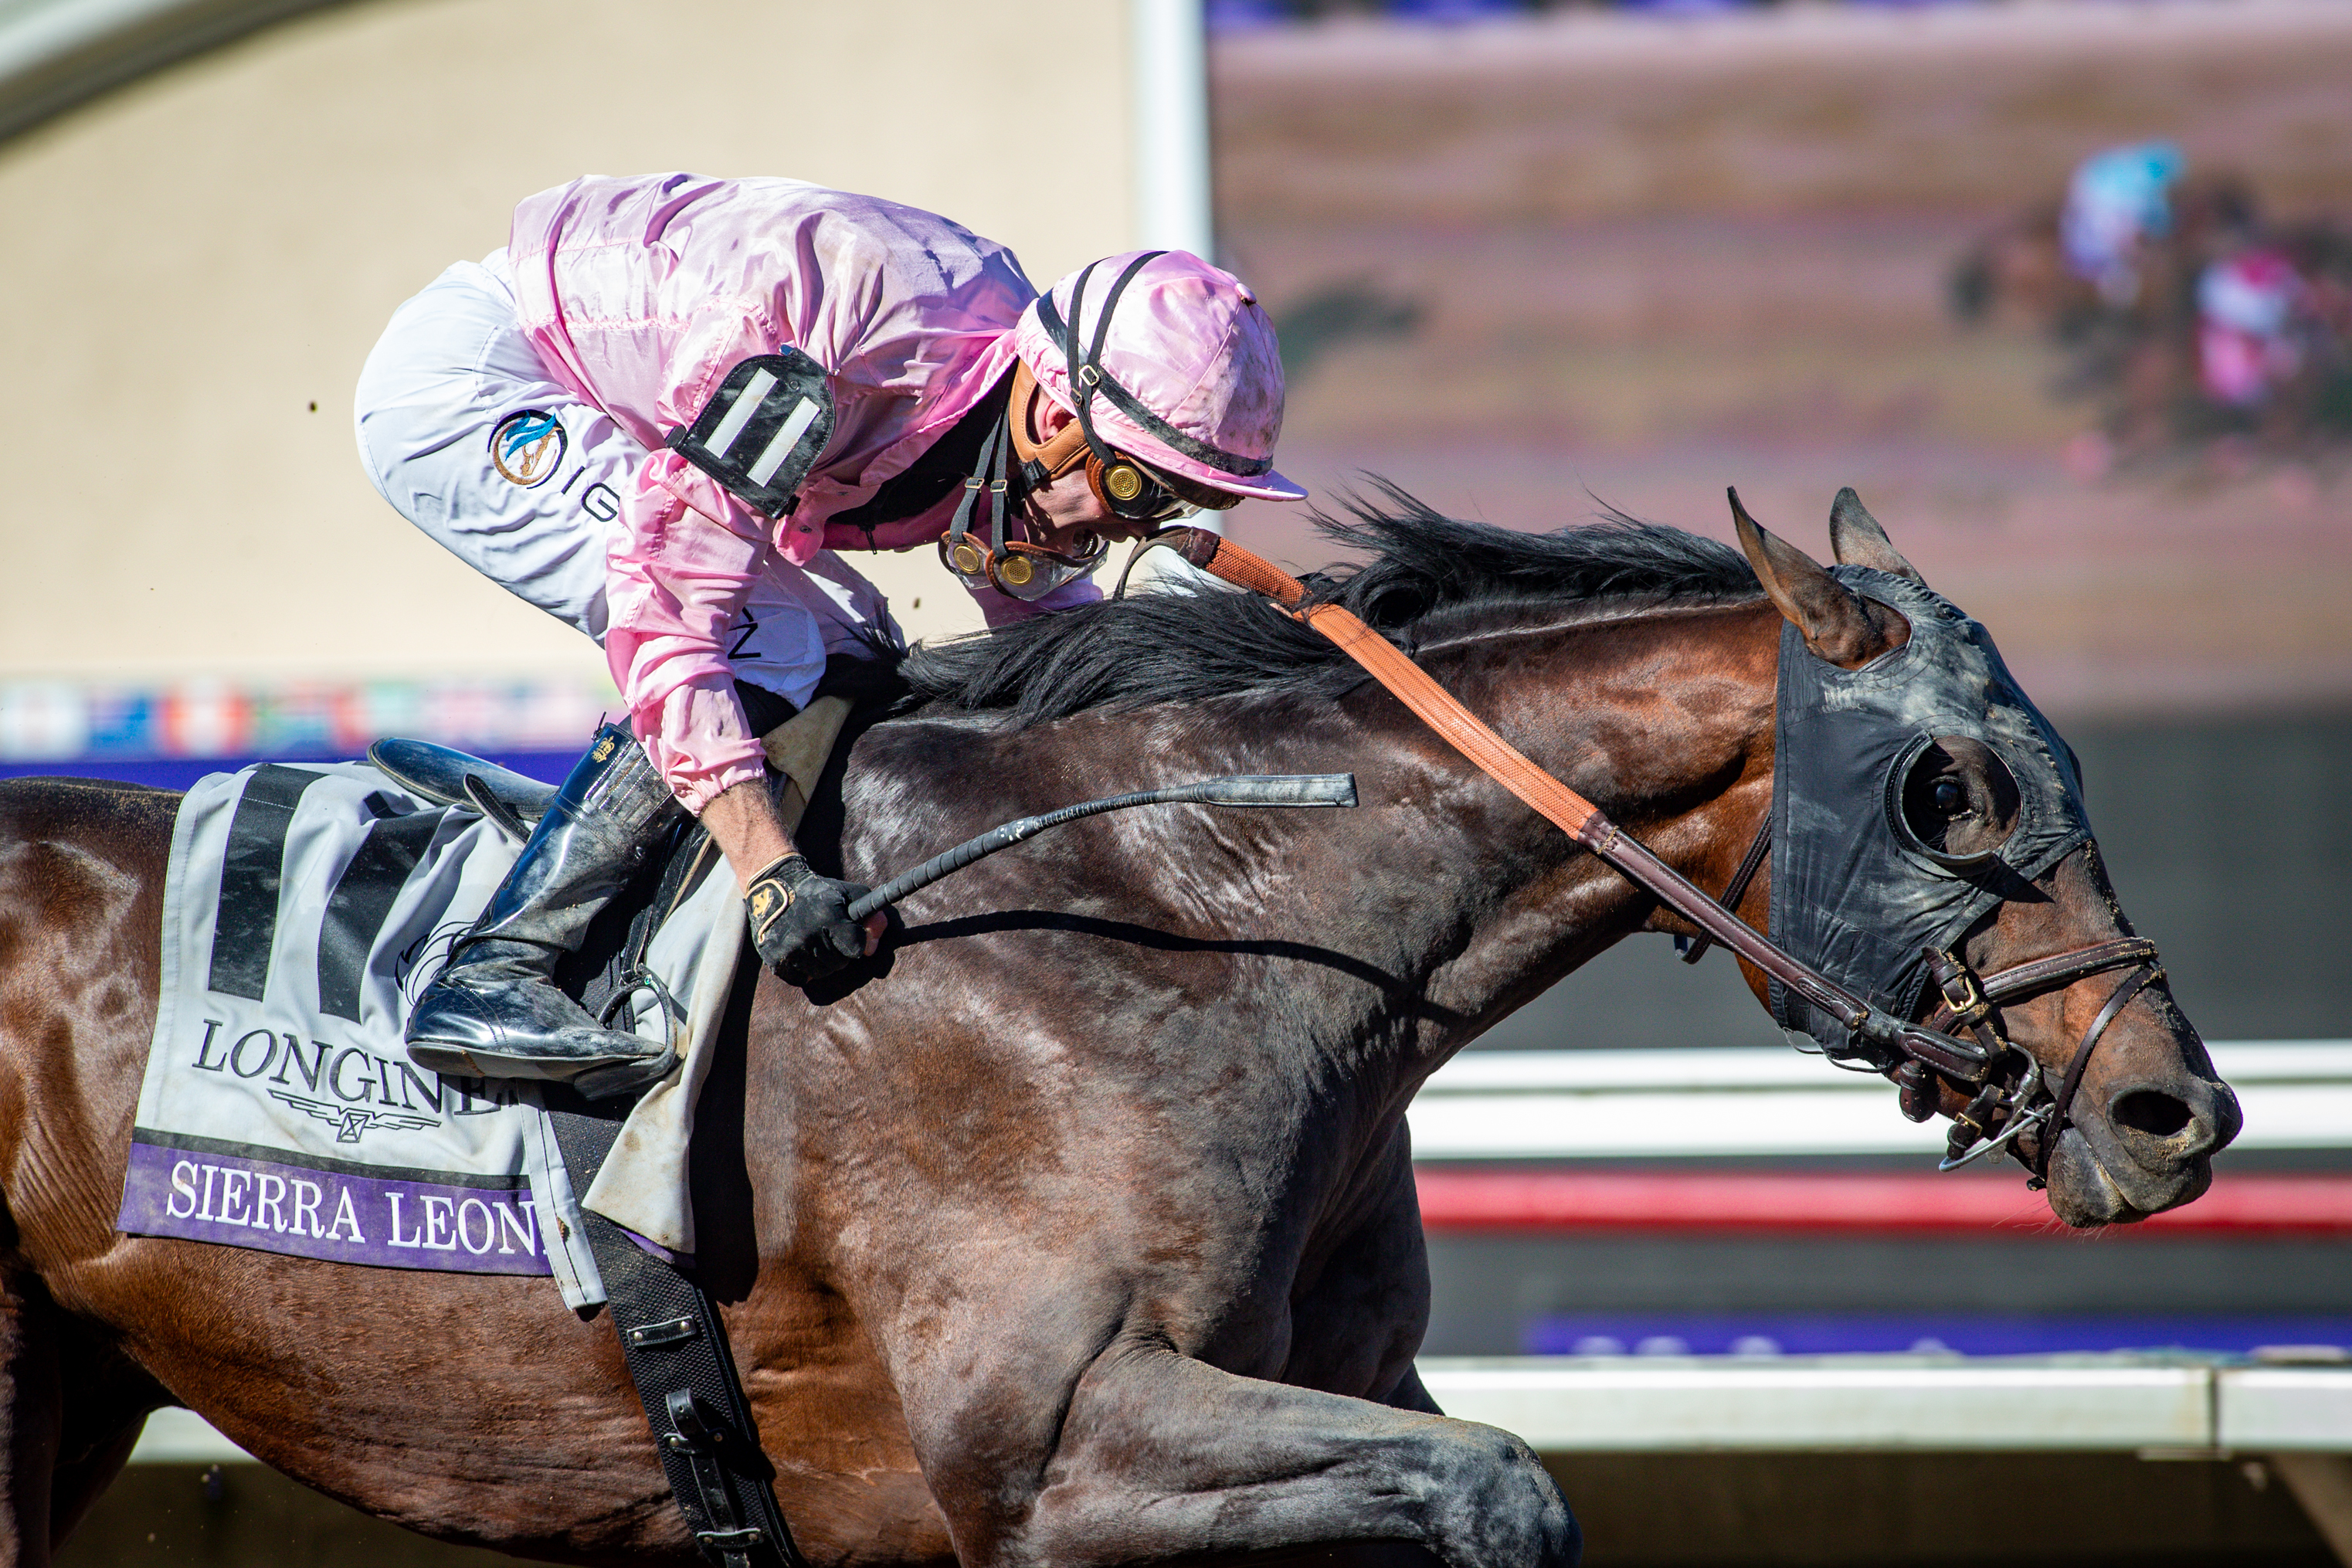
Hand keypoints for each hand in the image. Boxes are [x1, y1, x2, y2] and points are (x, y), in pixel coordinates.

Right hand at [745, 853, 883, 983]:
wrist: (774, 887)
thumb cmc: (819, 892)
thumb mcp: (850, 894)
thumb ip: (872, 917)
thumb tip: (873, 948)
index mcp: (829, 918)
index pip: (855, 949)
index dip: (856, 943)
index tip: (849, 935)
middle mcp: (808, 935)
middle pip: (839, 964)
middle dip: (839, 953)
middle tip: (829, 937)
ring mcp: (790, 949)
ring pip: (821, 973)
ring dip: (822, 962)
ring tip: (815, 943)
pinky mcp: (774, 958)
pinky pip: (801, 979)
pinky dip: (803, 970)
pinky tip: (801, 952)